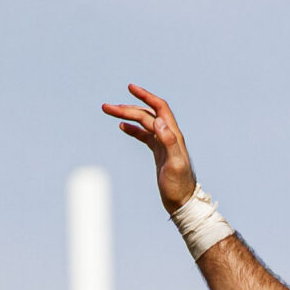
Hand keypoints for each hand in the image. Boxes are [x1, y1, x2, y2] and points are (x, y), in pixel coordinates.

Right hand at [101, 83, 197, 211]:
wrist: (183, 202)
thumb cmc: (179, 186)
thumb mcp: (175, 164)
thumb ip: (170, 142)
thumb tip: (160, 121)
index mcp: (173, 135)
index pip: (159, 108)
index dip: (145, 96)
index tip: (130, 87)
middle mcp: (169, 136)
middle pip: (146, 114)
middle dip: (127, 108)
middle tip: (106, 107)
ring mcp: (163, 144)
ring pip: (143, 123)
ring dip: (127, 116)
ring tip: (110, 111)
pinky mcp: (158, 153)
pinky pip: (144, 135)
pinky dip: (133, 129)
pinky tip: (122, 126)